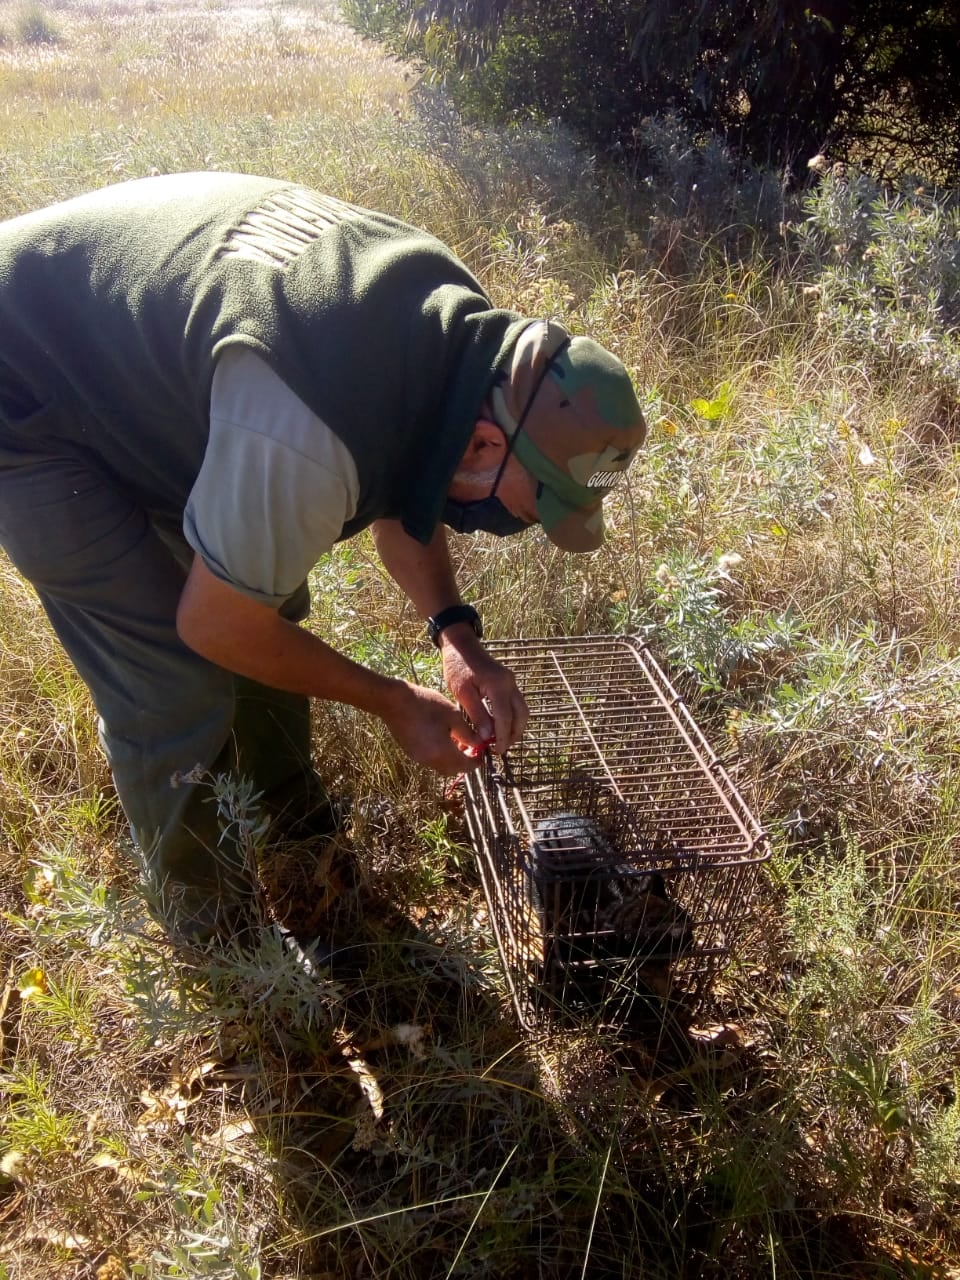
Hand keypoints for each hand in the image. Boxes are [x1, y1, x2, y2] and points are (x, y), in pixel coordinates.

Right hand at [379, 680, 486, 775]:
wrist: (393, 701)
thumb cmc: (425, 704)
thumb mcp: (452, 715)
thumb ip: (468, 733)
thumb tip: (479, 743)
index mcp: (442, 752)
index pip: (465, 766)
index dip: (476, 762)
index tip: (483, 754)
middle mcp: (429, 760)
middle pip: (453, 769)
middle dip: (464, 762)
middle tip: (472, 749)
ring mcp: (418, 757)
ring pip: (441, 765)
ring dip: (452, 759)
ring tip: (458, 742)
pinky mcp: (411, 752)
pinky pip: (431, 760)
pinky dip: (441, 755)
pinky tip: (443, 739)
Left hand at [438, 625, 528, 755]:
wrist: (461, 646)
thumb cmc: (457, 667)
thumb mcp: (463, 692)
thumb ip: (477, 714)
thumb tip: (487, 736)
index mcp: (498, 685)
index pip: (505, 717)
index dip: (503, 736)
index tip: (497, 751)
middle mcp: (509, 684)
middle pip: (521, 715)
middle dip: (514, 734)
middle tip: (500, 748)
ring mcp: (511, 682)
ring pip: (522, 710)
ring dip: (515, 727)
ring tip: (500, 740)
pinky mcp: (508, 683)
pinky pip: (516, 704)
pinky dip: (512, 718)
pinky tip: (499, 726)